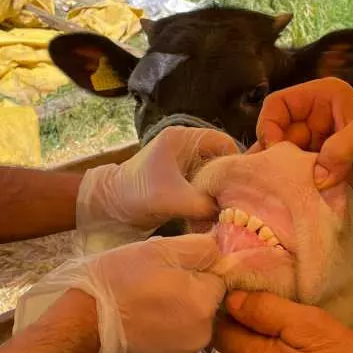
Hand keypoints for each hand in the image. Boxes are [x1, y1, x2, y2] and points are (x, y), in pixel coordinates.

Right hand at [15, 234, 225, 352]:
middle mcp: (203, 333)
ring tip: (144, 302)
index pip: (218, 277)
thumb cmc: (118, 282)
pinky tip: (141, 322)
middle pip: (207, 301)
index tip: (171, 266)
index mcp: (204, 302)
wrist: (81, 327)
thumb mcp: (159, 250)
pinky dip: (165, 331)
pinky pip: (177, 340)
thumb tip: (220, 247)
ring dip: (177, 311)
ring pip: (192, 321)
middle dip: (188, 290)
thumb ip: (199, 247)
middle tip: (154, 282)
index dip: (197, 268)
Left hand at [77, 126, 237, 237]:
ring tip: (227, 208)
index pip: (225, 142)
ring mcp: (183, 161)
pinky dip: (210, 197)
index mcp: (183, 137)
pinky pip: (205, 183)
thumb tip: (231, 215)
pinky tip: (213, 212)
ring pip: (215, 173)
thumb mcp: (173, 199)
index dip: (237, 163)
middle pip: (222, 158)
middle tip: (238, 201)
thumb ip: (204, 205)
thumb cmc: (136, 195)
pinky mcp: (181, 177)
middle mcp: (186, 145)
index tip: (243, 187)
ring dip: (220, 190)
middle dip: (230, 179)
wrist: (109, 206)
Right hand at [255, 78, 352, 195]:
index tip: (277, 154)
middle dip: (274, 156)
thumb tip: (318, 175)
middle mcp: (310, 116)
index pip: (277, 105)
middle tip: (279, 181)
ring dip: (280, 173)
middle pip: (273, 133)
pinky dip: (288, 184)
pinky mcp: (313, 164)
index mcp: (320, 96)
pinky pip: (290, 172)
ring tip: (280, 192)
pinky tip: (289, 198)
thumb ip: (345, 148)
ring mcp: (310, 142)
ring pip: (278, 155)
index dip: (269, 127)